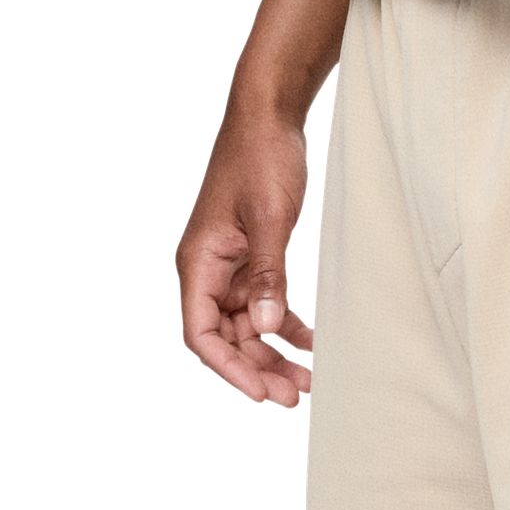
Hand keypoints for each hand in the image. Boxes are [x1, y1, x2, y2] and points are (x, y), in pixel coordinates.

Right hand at [178, 106, 313, 403]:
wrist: (269, 115)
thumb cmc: (261, 157)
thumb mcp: (269, 217)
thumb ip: (269, 275)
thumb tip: (269, 329)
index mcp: (198, 262)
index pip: (201, 333)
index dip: (228, 368)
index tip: (262, 392)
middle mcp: (207, 269)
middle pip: (225, 337)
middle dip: (257, 368)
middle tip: (296, 395)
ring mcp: (229, 265)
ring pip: (247, 325)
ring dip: (273, 353)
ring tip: (308, 381)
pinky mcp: (251, 256)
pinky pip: (264, 303)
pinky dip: (285, 324)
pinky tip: (311, 343)